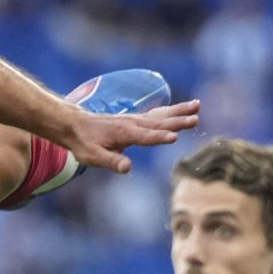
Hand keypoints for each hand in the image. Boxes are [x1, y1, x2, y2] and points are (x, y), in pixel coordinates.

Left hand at [56, 99, 200, 174]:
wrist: (75, 125)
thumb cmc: (84, 143)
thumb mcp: (92, 156)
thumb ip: (111, 161)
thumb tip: (127, 167)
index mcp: (124, 133)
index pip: (145, 136)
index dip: (159, 138)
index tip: (175, 137)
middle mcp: (132, 124)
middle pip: (158, 123)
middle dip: (177, 121)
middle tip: (195, 119)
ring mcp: (135, 120)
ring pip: (161, 115)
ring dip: (179, 111)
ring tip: (197, 105)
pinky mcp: (137, 120)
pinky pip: (158, 114)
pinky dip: (172, 110)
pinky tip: (185, 108)